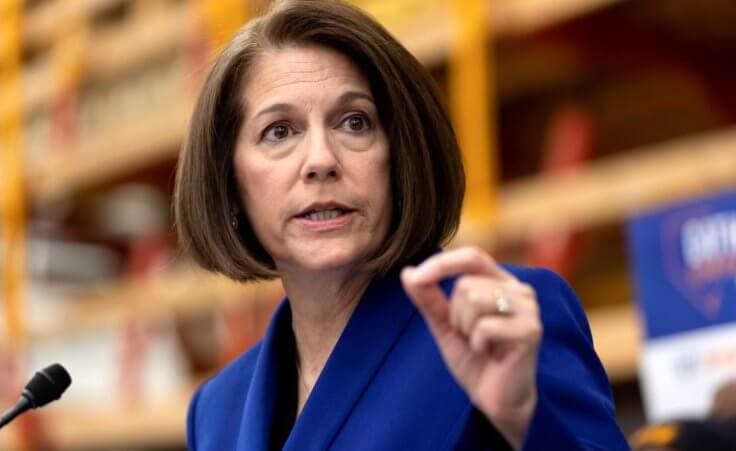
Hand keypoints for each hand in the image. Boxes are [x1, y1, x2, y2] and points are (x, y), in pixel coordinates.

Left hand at [400, 247, 541, 448]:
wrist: (495, 399)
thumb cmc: (474, 359)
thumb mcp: (444, 325)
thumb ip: (428, 298)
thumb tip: (407, 272)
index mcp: (500, 282)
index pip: (471, 256)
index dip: (442, 263)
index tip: (416, 278)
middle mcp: (519, 289)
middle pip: (466, 284)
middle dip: (456, 315)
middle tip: (470, 337)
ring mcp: (529, 308)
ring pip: (474, 300)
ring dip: (466, 329)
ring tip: (480, 344)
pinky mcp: (531, 330)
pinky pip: (485, 326)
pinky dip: (478, 344)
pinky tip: (491, 355)